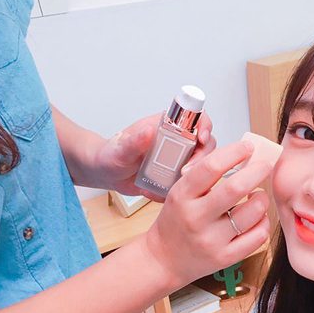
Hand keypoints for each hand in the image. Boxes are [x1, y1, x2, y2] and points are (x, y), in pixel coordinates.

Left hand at [94, 112, 215, 200]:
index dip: (205, 126)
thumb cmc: (112, 154)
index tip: (202, 139)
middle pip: (206, 146)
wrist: (107, 174)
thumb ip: (134, 140)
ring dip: (195, 177)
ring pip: (202, 166)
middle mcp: (178, 142)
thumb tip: (149, 130)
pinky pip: (189, 185)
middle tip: (185, 172)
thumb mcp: (121, 149)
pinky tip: (159, 194)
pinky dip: (180, 192)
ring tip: (173, 186)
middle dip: (202, 159)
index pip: (197, 119)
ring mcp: (179, 161)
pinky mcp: (176, 178)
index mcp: (168, 126)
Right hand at [143, 140, 271, 291]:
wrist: (164, 259)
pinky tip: (257, 217)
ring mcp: (211, 241)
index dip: (234, 152)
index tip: (248, 147)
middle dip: (257, 171)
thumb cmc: (178, 221)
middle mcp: (196, 218)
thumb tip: (243, 154)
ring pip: (252, 213)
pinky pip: (258, 237)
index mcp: (182, 196)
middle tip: (265, 166)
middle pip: (235, 188)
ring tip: (258, 196)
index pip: (211, 167)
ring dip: (262, 199)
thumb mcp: (180, 193)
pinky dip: (263, 222)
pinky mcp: (225, 258)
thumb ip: (206, 175)